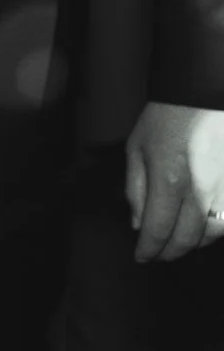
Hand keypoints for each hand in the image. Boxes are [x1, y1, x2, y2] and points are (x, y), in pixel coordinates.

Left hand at [124, 102, 223, 261]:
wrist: (205, 93)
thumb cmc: (167, 117)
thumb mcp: (137, 148)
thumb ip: (136, 189)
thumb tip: (139, 224)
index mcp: (169, 180)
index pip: (158, 230)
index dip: (149, 249)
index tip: (142, 257)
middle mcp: (201, 190)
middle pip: (188, 238)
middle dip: (171, 251)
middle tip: (160, 255)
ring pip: (216, 233)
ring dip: (196, 244)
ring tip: (181, 243)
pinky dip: (219, 229)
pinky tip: (206, 228)